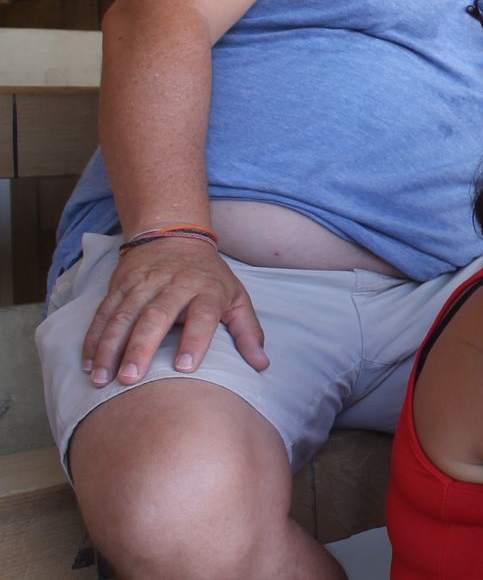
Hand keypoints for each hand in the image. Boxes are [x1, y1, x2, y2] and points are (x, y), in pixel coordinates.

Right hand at [82, 238, 267, 386]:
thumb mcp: (237, 297)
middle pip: (157, 316)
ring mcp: (144, 283)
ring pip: (124, 315)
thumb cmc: (210, 277)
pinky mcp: (121, 284)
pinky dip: (94, 337)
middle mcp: (175, 284)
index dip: (195, 339)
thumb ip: (248, 331)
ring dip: (110, 347)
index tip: (186, 368)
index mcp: (208, 289)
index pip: (203, 315)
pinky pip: (104, 311)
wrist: (175, 235)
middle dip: (142, 348)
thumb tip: (262, 365)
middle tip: (131, 379)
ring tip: (102, 378)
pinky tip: (88, 362)